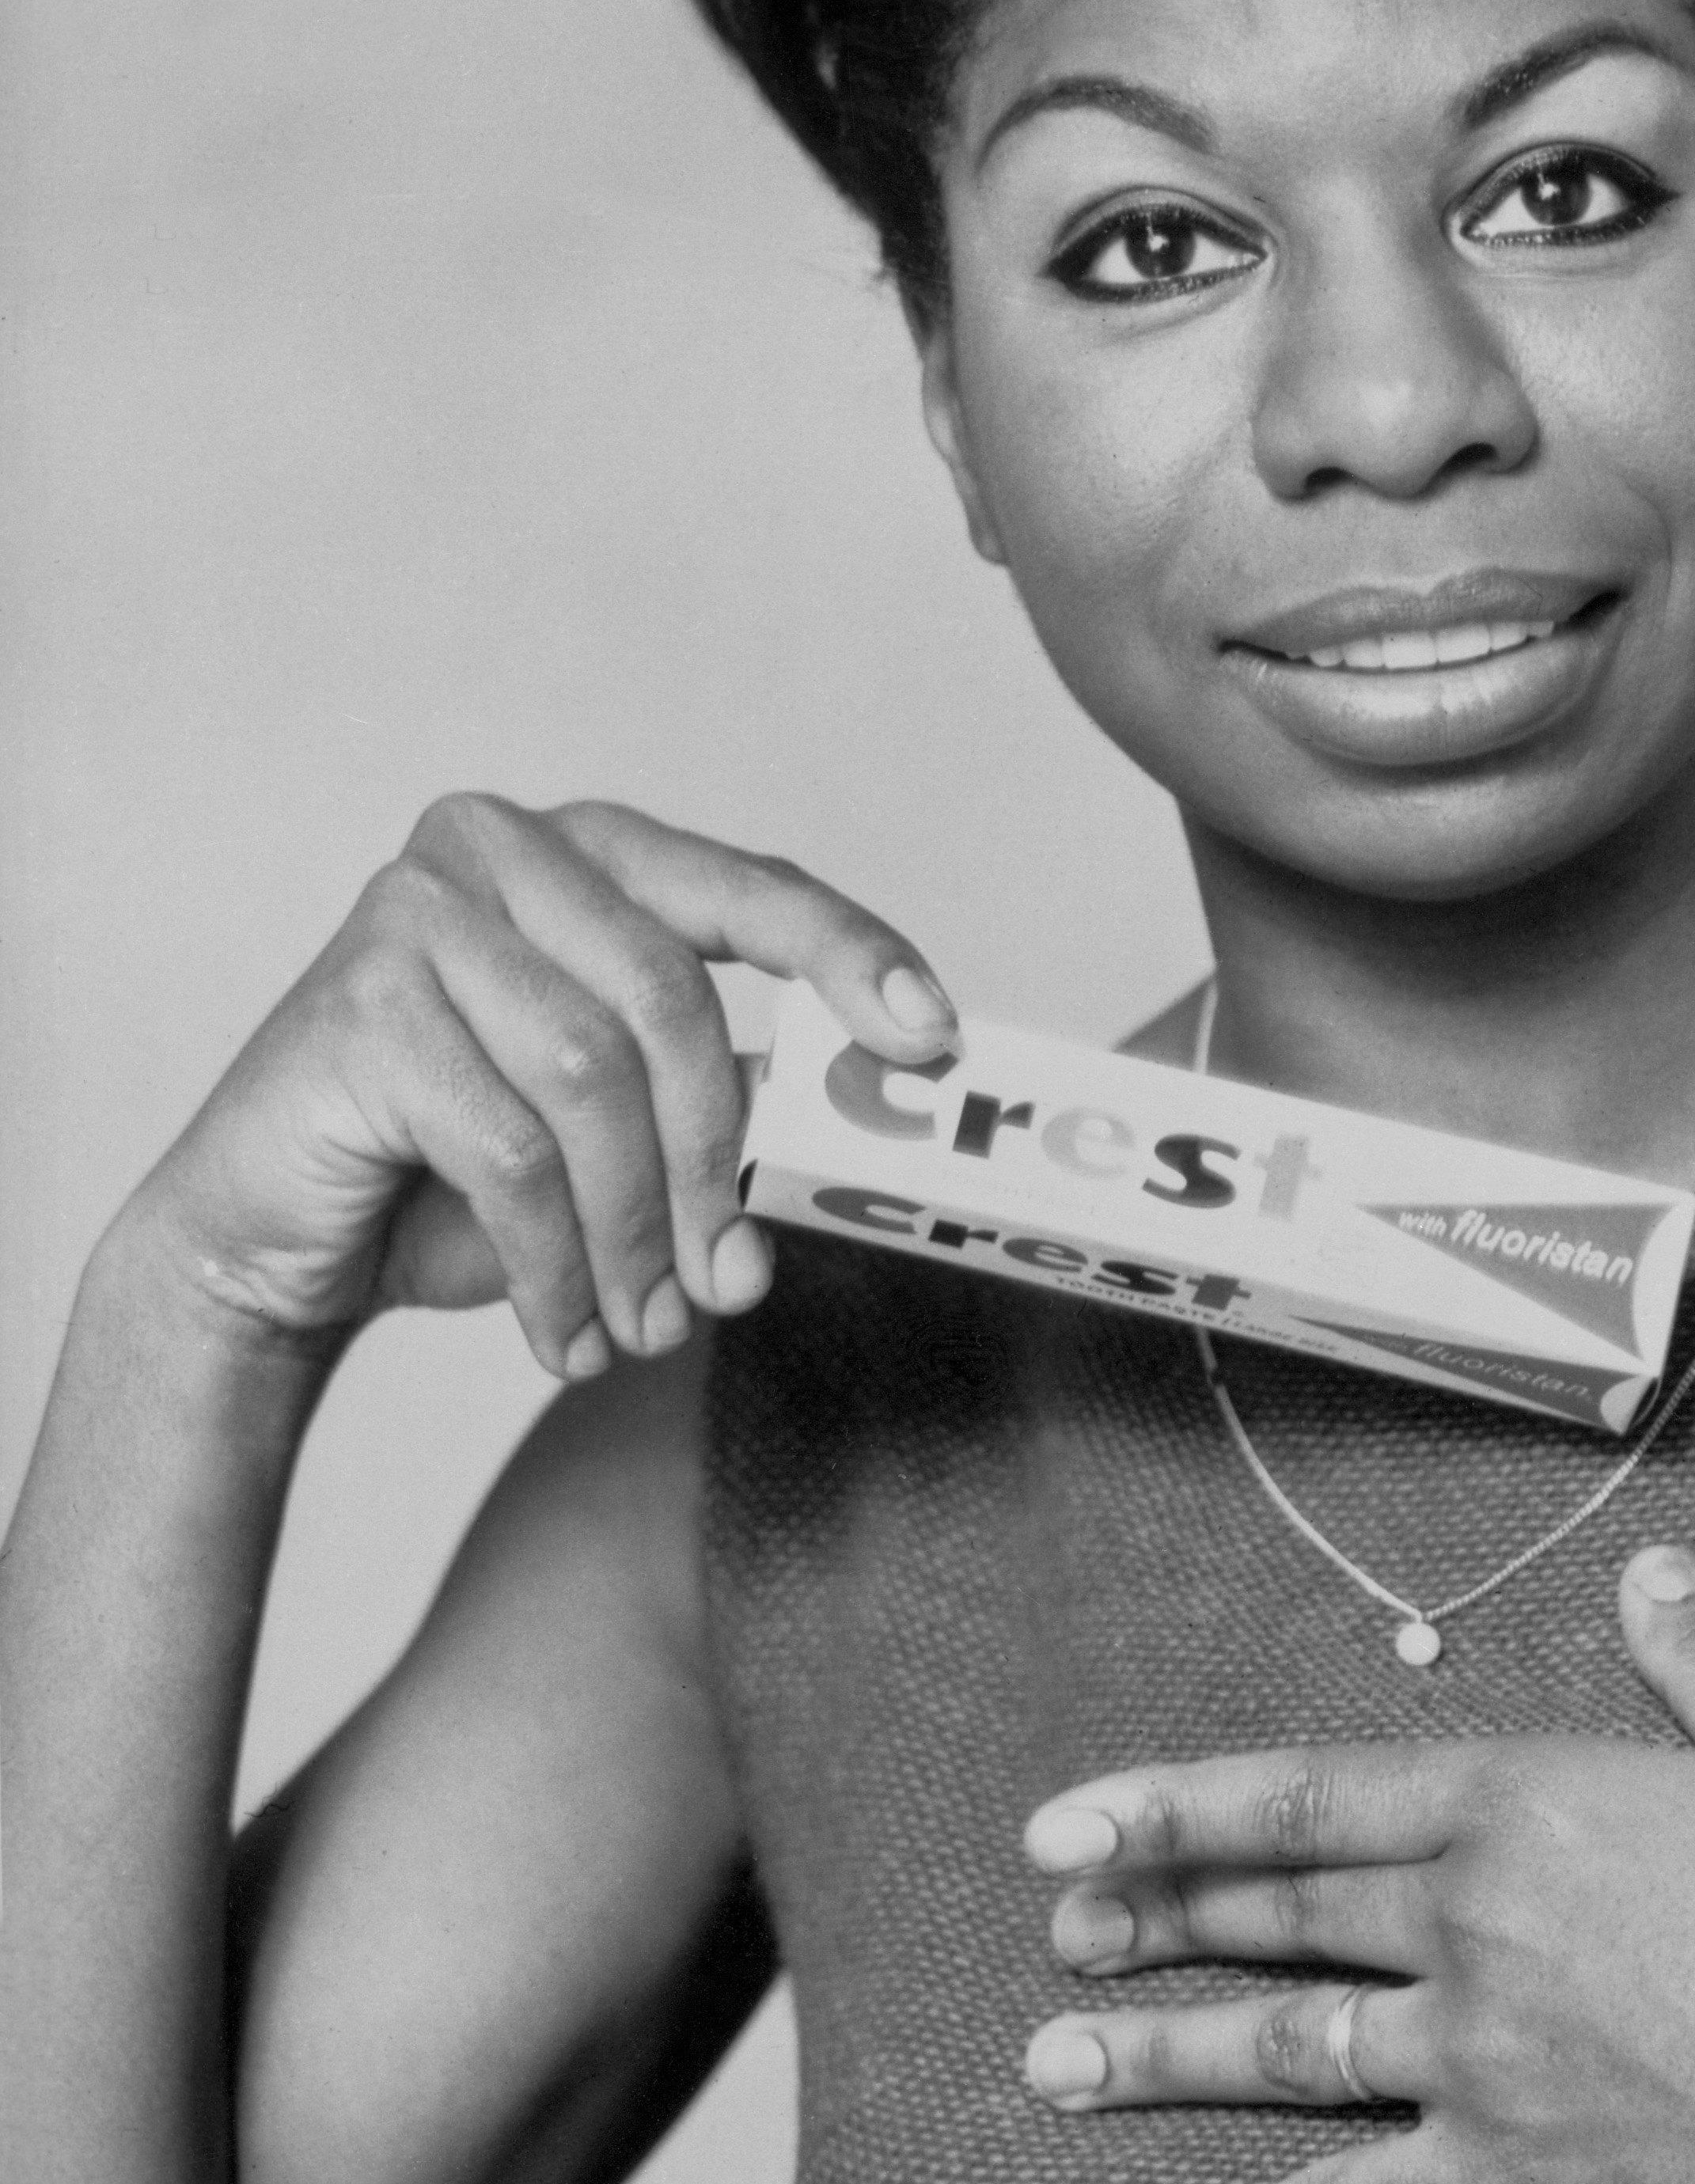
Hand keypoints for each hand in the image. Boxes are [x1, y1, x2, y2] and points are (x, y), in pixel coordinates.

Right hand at [135, 793, 954, 1375]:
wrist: (271, 1236)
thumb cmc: (461, 1171)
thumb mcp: (622, 1132)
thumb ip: (734, 1106)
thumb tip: (866, 1138)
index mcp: (591, 852)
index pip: (750, 889)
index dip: (852, 959)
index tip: (933, 1041)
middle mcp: (499, 850)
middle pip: (670, 1000)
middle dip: (717, 1162)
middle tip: (734, 1287)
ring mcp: (415, 914)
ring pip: (590, 1082)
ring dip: (635, 1230)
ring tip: (644, 1326)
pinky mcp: (357, 1004)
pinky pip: (506, 1148)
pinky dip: (554, 1263)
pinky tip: (567, 1334)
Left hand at [1019, 1546, 1694, 2183]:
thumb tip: (1656, 1572)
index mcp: (1523, 1805)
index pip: (1305, 1795)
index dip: (1172, 1806)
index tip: (1061, 1828)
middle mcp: (1471, 1922)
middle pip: (1279, 1913)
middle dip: (1158, 1917)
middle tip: (1060, 1934)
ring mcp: (1480, 2053)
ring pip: (1287, 2052)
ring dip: (1163, 2057)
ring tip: (1056, 2065)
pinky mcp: (1514, 2172)